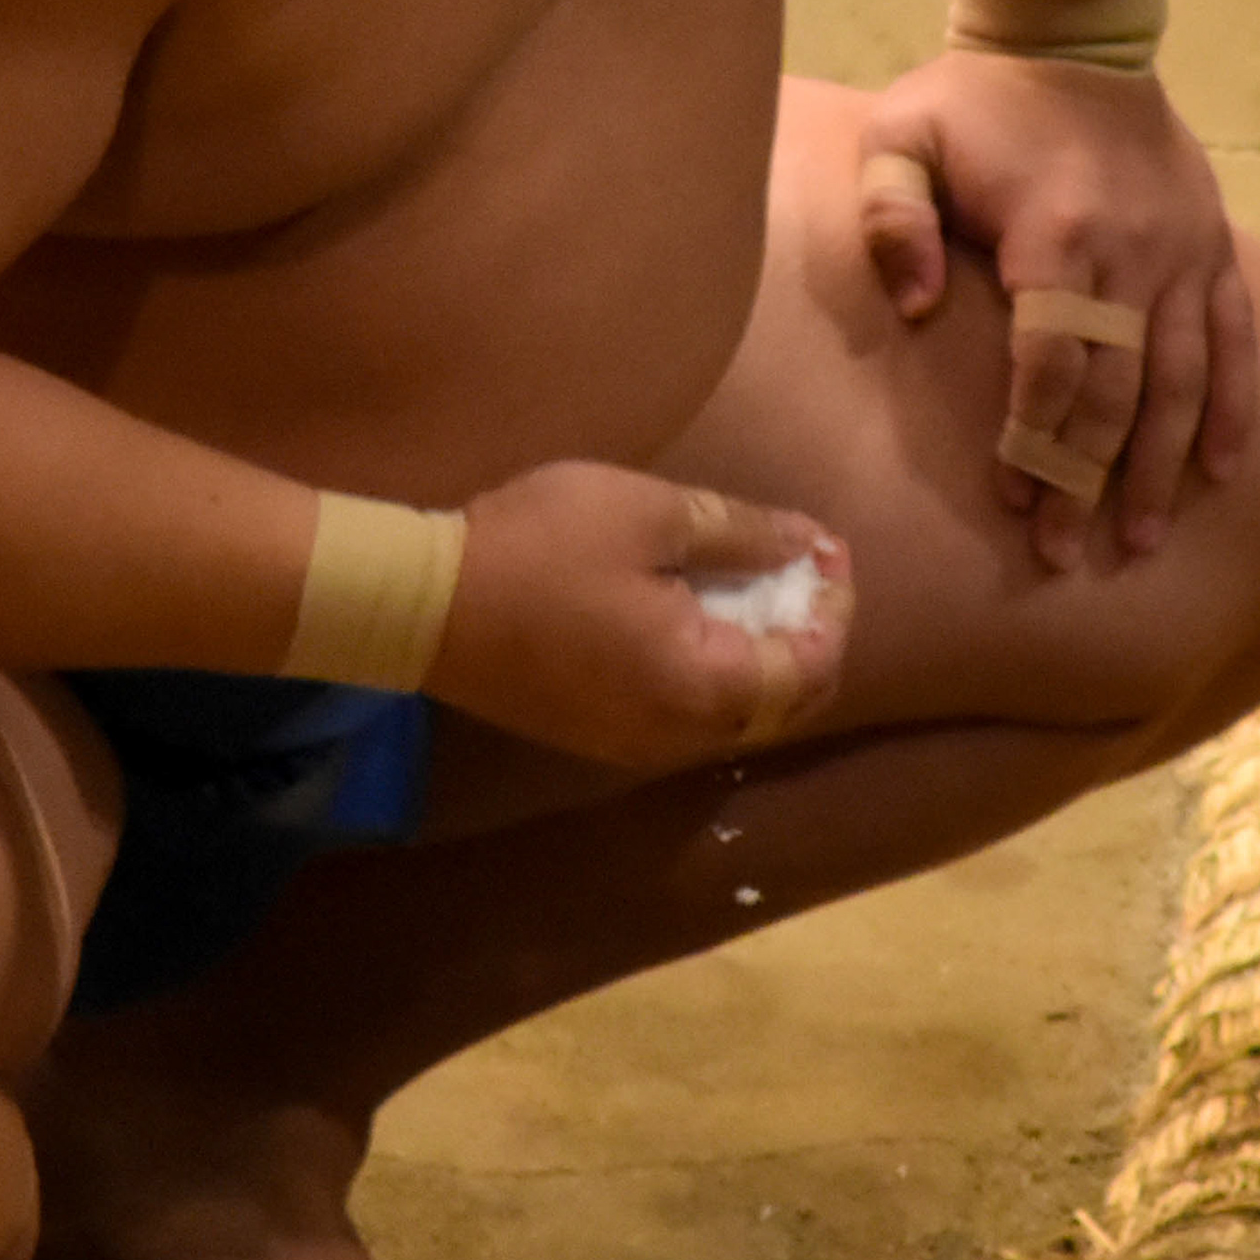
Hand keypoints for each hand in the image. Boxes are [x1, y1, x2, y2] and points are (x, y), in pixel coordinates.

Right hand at [428, 463, 849, 769]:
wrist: (426, 603)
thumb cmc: (542, 547)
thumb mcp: (651, 516)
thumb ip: (743, 533)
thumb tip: (810, 543)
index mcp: (704, 684)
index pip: (809, 665)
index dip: (832, 605)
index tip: (827, 547)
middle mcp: (680, 733)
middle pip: (782, 702)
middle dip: (806, 633)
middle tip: (801, 567)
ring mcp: (636, 743)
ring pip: (734, 712)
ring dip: (761, 654)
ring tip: (755, 585)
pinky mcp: (599, 734)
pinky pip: (688, 713)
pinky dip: (715, 670)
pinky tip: (697, 617)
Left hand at [854, 50, 1255, 569]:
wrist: (1073, 34)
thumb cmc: (971, 98)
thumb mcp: (902, 133)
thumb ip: (892, 215)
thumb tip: (914, 305)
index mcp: (1056, 232)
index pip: (1051, 361)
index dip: (1034, 438)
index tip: (1017, 503)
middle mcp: (1133, 251)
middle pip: (1115, 390)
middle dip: (1089, 478)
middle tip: (1067, 553)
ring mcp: (1183, 252)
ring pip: (1181, 379)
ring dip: (1160, 465)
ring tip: (1139, 540)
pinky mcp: (1211, 247)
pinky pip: (1233, 339)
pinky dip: (1231, 406)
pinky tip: (1221, 472)